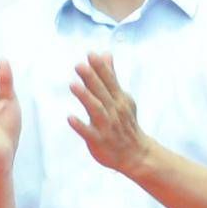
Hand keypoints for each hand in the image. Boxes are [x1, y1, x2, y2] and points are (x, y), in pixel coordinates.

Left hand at [62, 51, 156, 186]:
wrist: (136, 153)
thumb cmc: (125, 122)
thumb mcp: (121, 97)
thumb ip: (111, 76)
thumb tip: (105, 54)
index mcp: (119, 99)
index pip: (110, 81)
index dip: (100, 68)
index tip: (91, 54)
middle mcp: (114, 111)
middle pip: (102, 92)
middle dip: (91, 79)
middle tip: (79, 65)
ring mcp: (107, 126)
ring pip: (96, 110)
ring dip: (85, 97)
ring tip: (72, 85)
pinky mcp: (99, 140)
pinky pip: (89, 133)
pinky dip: (80, 125)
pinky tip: (70, 118)